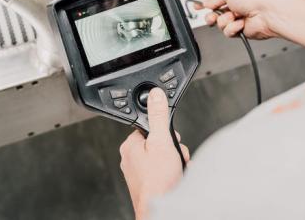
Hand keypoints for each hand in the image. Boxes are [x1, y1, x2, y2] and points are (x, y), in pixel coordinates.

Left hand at [119, 88, 189, 219]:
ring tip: (175, 169)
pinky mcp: (145, 183)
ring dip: (173, 161)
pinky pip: (161, 170)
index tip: (171, 140)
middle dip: (171, 149)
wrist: (161, 208)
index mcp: (130, 145)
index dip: (164, 132)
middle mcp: (130, 158)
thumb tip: (155, 95)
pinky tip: (173, 178)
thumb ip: (158, 116)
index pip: (150, 127)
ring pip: (161, 157)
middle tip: (174, 157)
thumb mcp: (162, 141)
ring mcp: (137, 172)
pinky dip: (171, 172)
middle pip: (158, 142)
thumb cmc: (158, 181)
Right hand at [199, 0, 279, 38]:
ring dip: (224, 21)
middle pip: (216, 13)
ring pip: (220, 24)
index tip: (197, 6)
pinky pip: (228, 31)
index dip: (206, 2)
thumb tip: (203, 2)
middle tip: (211, 16)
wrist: (268, 13)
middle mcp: (237, 5)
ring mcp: (239, 18)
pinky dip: (232, 28)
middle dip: (212, 15)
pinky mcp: (241, 30)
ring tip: (232, 17)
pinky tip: (240, 24)